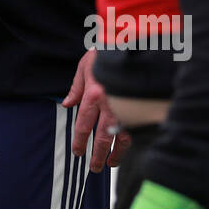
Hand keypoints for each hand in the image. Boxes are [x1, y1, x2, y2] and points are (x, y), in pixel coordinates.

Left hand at [60, 48, 130, 171]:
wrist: (132, 41)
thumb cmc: (106, 51)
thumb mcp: (85, 66)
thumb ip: (76, 87)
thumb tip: (66, 104)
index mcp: (94, 94)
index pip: (84, 125)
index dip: (80, 142)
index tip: (78, 152)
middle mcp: (110, 104)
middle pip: (102, 138)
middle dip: (96, 155)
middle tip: (93, 168)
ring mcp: (128, 107)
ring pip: (122, 138)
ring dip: (116, 154)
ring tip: (111, 164)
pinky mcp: (142, 106)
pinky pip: (137, 130)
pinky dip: (132, 141)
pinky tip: (129, 148)